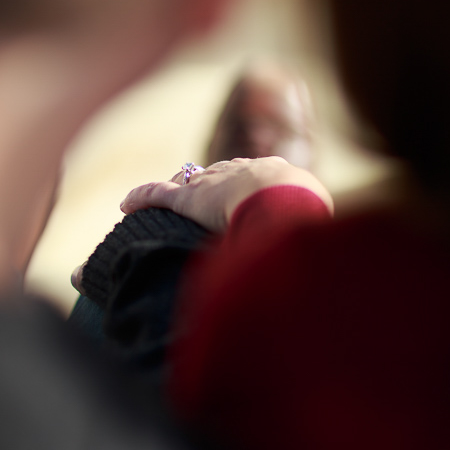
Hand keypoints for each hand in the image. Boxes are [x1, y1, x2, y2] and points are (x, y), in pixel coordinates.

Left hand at [120, 157, 332, 232]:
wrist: (286, 199)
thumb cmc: (311, 216)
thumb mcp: (320, 227)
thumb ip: (314, 244)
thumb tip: (324, 276)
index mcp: (278, 176)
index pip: (255, 177)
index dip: (244, 186)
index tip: (240, 196)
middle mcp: (243, 172)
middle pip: (220, 174)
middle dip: (210, 183)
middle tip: (202, 197)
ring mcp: (215, 184)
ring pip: (188, 182)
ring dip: (175, 192)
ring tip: (162, 203)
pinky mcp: (188, 198)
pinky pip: (159, 194)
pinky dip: (142, 198)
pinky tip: (126, 205)